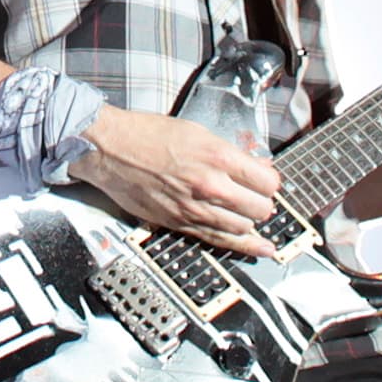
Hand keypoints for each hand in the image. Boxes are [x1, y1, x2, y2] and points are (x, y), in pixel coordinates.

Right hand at [71, 105, 284, 255]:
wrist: (111, 149)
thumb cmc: (147, 135)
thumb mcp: (198, 132)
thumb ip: (228, 152)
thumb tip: (253, 166)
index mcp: (217, 156)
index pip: (267, 181)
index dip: (271, 182)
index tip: (268, 182)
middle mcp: (210, 185)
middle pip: (260, 208)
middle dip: (264, 204)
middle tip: (258, 199)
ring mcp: (195, 208)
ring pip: (244, 227)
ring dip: (251, 222)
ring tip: (251, 216)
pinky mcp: (179, 223)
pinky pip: (219, 240)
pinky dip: (244, 246)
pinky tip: (260, 249)